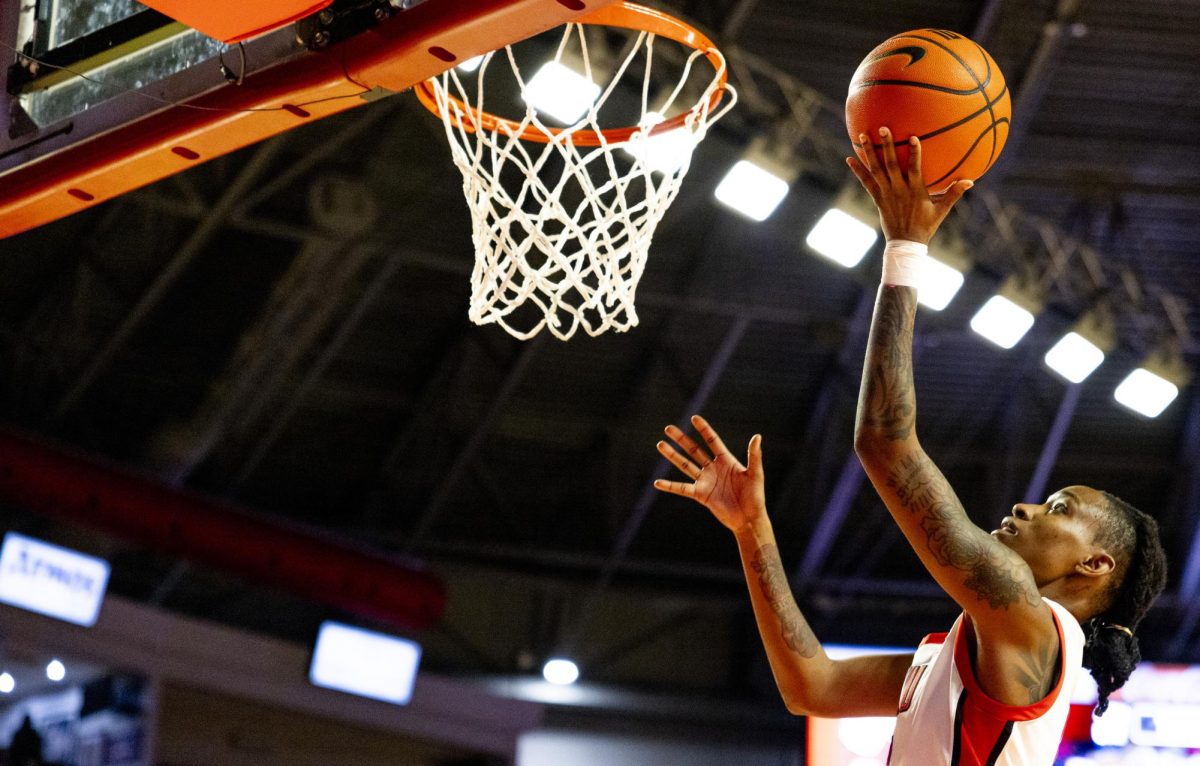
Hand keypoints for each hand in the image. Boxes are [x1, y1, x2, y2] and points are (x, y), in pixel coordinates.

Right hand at [653, 415, 765, 533]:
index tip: (694, 418)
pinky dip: (670, 486)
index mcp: (726, 461)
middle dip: (681, 439)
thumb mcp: (755, 474)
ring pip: (685, 465)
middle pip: (694, 450)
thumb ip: (754, 456)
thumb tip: (757, 436)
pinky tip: (657, 482)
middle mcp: (713, 469)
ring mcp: (705, 481)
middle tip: (668, 429)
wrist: (749, 519)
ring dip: (673, 456)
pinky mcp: (701, 495)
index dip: (703, 430)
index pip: (712, 441)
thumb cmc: (755, 497)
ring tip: (660, 445)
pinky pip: (682, 489)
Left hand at [846, 127, 971, 243]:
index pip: (915, 168)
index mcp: (915, 190)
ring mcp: (886, 193)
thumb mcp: (941, 210)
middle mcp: (899, 189)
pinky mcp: (877, 198)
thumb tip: (970, 181)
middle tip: (882, 127)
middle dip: (887, 145)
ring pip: (876, 170)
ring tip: (861, 136)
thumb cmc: (926, 225)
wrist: (906, 243)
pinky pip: (866, 182)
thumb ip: (954, 193)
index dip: (914, 153)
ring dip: (869, 152)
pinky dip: (858, 170)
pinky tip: (849, 159)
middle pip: (891, 164)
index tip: (913, 137)